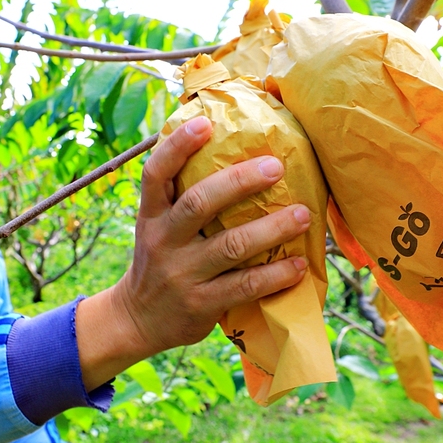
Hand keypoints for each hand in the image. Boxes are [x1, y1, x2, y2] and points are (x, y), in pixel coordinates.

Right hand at [76, 115, 310, 388]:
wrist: (137, 319)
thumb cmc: (160, 260)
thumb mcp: (156, 226)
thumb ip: (180, 197)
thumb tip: (228, 150)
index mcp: (151, 215)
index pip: (156, 174)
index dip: (177, 146)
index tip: (204, 123)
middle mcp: (163, 241)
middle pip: (199, 203)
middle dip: (239, 182)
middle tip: (276, 166)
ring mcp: (182, 274)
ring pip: (231, 246)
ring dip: (272, 228)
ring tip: (305, 215)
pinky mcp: (201, 304)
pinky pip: (245, 286)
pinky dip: (276, 275)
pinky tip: (299, 264)